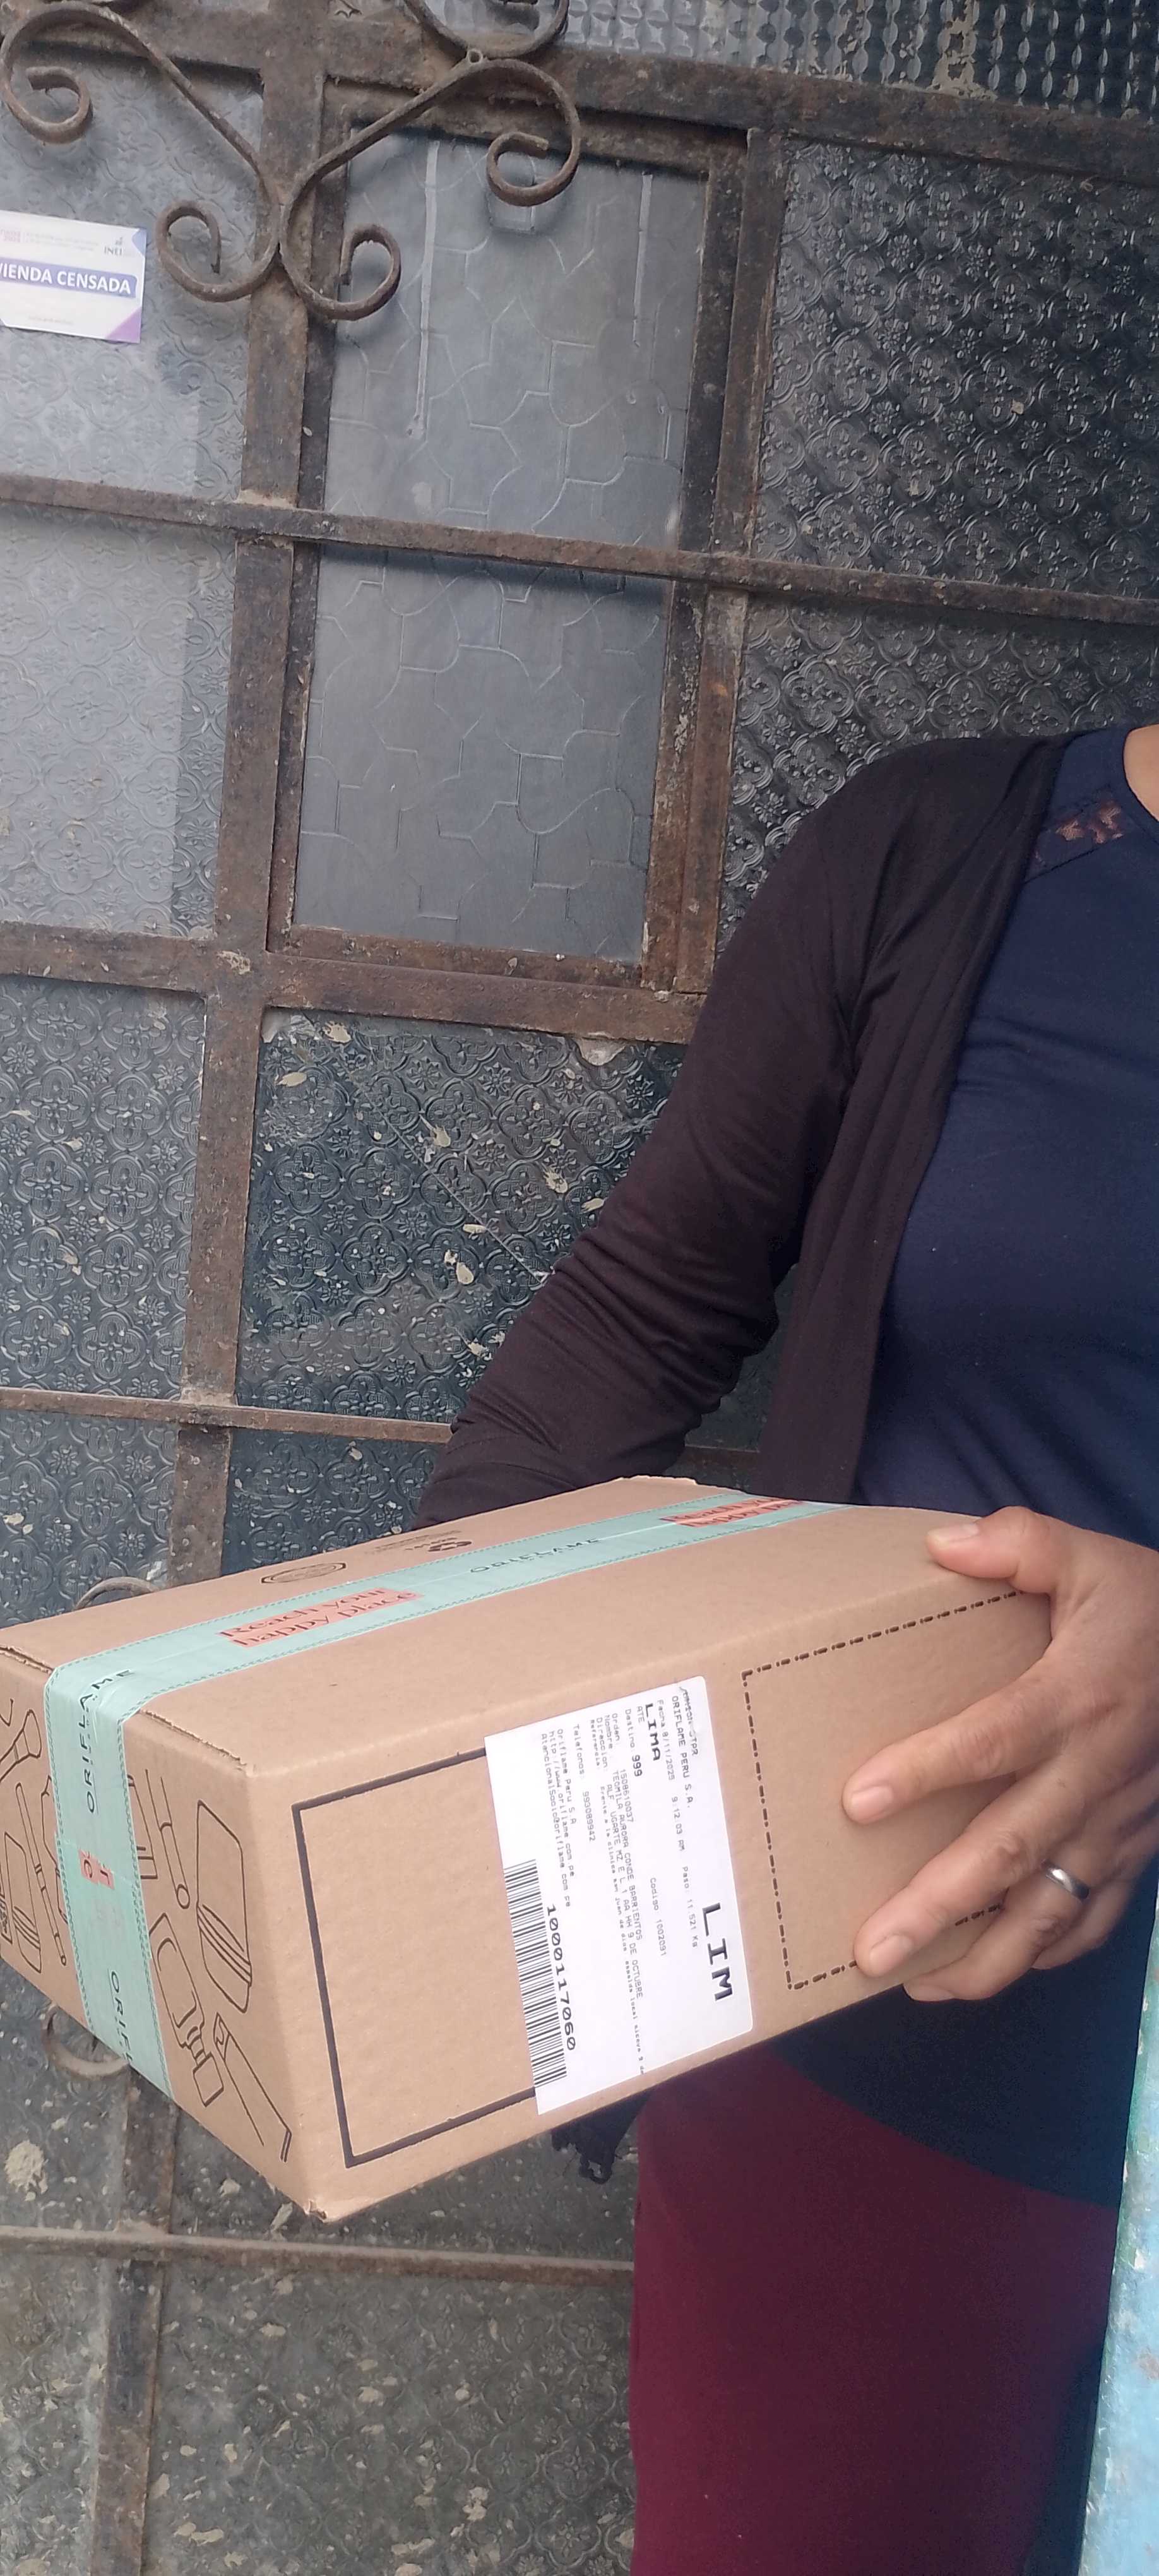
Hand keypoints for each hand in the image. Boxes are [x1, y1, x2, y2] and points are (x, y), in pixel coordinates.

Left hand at [842, 1510, 1158, 2001]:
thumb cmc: (1149, 1607)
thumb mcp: (1090, 1557)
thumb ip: (1019, 1544)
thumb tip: (943, 1545)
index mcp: (1076, 1698)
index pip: (994, 1740)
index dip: (928, 1770)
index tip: (860, 1801)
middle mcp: (1096, 1773)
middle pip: (1010, 1850)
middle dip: (938, 1906)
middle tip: (869, 1949)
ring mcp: (1118, 1824)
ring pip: (1051, 1907)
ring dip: (984, 1956)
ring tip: (914, 1984)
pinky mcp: (1136, 1850)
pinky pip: (1094, 1918)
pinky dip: (1046, 1952)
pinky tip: (991, 1970)